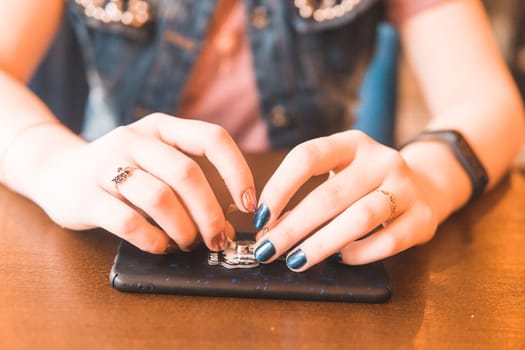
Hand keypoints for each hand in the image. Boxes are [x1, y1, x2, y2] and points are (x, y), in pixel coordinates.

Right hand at [31, 113, 256, 252]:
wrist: (56, 171)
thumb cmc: (122, 171)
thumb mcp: (156, 161)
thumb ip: (189, 184)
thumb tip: (227, 225)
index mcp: (161, 126)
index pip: (212, 138)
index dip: (237, 171)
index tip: (249, 204)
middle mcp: (135, 139)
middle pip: (187, 174)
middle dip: (210, 214)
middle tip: (218, 238)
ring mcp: (107, 165)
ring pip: (160, 198)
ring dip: (183, 229)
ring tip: (188, 242)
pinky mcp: (86, 197)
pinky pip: (129, 223)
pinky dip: (153, 240)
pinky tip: (160, 246)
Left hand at [252, 130, 440, 270]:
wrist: (426, 185)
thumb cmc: (365, 183)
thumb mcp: (338, 175)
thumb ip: (307, 195)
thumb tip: (269, 230)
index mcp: (351, 143)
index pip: (307, 157)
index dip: (279, 187)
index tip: (260, 216)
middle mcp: (380, 160)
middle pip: (329, 195)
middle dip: (292, 227)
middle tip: (268, 250)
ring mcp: (405, 187)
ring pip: (359, 218)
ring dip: (321, 244)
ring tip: (296, 260)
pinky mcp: (423, 217)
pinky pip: (388, 241)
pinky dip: (359, 254)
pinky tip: (340, 259)